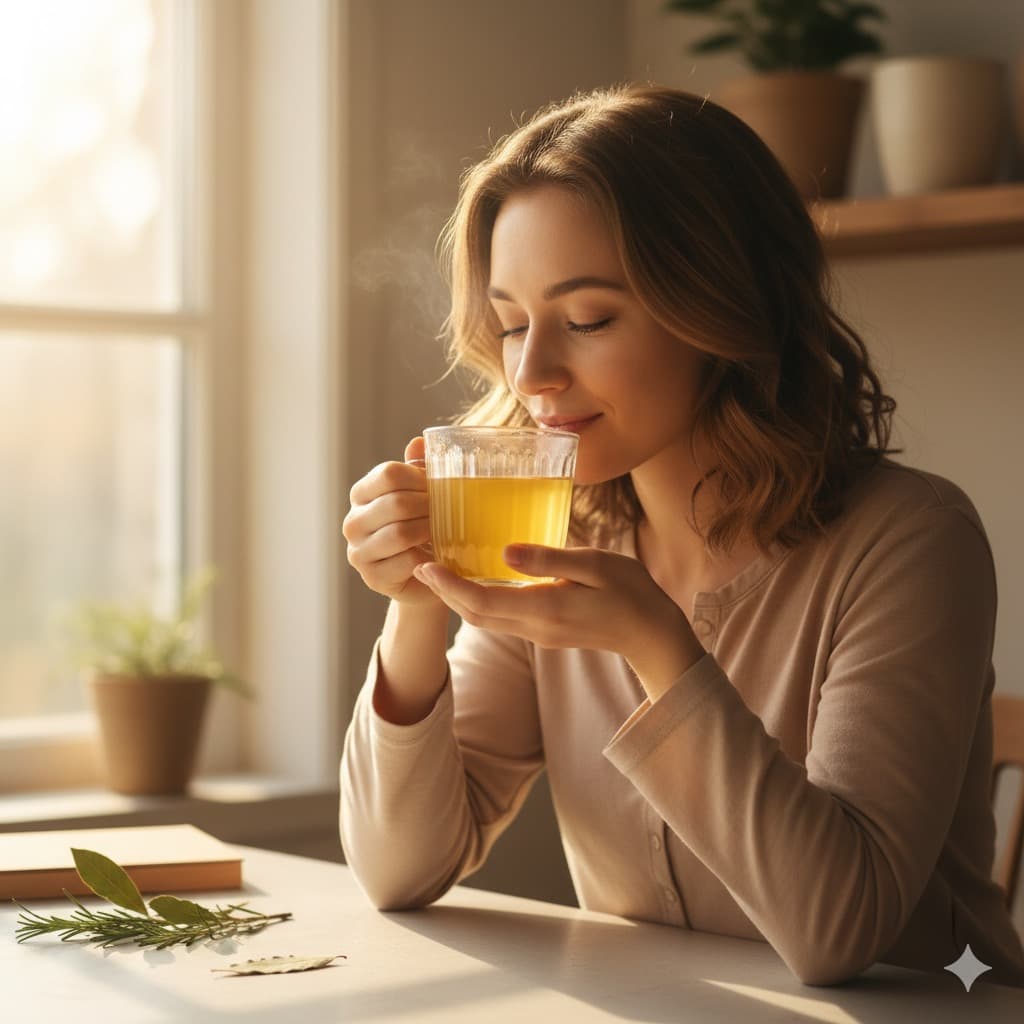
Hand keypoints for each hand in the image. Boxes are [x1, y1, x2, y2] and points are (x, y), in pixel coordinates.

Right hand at [343, 437, 441, 607]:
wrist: (425, 575)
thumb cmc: (424, 528)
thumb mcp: (422, 495)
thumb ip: (419, 469)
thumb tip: (419, 441)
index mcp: (362, 493)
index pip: (388, 474)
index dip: (420, 478)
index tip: (440, 486)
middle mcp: (353, 521)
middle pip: (396, 503)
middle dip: (430, 506)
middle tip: (449, 512)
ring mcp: (358, 551)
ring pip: (399, 533)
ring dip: (429, 531)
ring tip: (444, 531)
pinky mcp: (372, 577)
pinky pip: (405, 561)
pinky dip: (427, 557)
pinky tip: (436, 555)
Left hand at [412, 544, 705, 700]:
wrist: (652, 635)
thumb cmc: (631, 592)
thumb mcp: (593, 564)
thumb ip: (548, 558)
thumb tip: (505, 551)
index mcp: (544, 610)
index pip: (481, 603)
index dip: (448, 587)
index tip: (424, 566)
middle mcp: (535, 628)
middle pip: (475, 615)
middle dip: (445, 594)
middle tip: (421, 565)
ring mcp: (540, 634)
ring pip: (487, 620)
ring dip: (460, 600)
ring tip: (441, 571)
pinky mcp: (546, 633)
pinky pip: (502, 619)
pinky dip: (481, 602)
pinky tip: (479, 580)